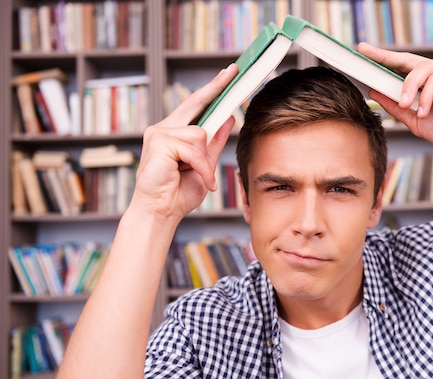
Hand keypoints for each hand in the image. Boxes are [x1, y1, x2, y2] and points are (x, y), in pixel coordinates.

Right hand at [129, 64, 237, 220]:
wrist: (161, 213)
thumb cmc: (178, 193)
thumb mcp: (204, 165)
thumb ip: (214, 142)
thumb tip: (228, 119)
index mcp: (173, 132)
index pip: (195, 106)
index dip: (212, 89)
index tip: (228, 75)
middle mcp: (164, 129)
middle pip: (196, 103)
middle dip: (216, 88)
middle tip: (233, 71)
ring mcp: (159, 134)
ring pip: (200, 134)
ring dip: (205, 161)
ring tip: (203, 178)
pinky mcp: (159, 142)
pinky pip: (194, 148)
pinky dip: (201, 167)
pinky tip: (200, 179)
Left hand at [358, 43, 432, 153]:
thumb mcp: (414, 120)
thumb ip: (396, 106)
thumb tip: (374, 92)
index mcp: (425, 82)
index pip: (400, 67)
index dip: (382, 60)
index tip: (363, 54)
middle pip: (406, 59)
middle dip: (384, 56)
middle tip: (366, 53)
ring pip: (419, 70)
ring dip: (409, 90)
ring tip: (409, 108)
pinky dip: (427, 96)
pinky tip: (424, 111)